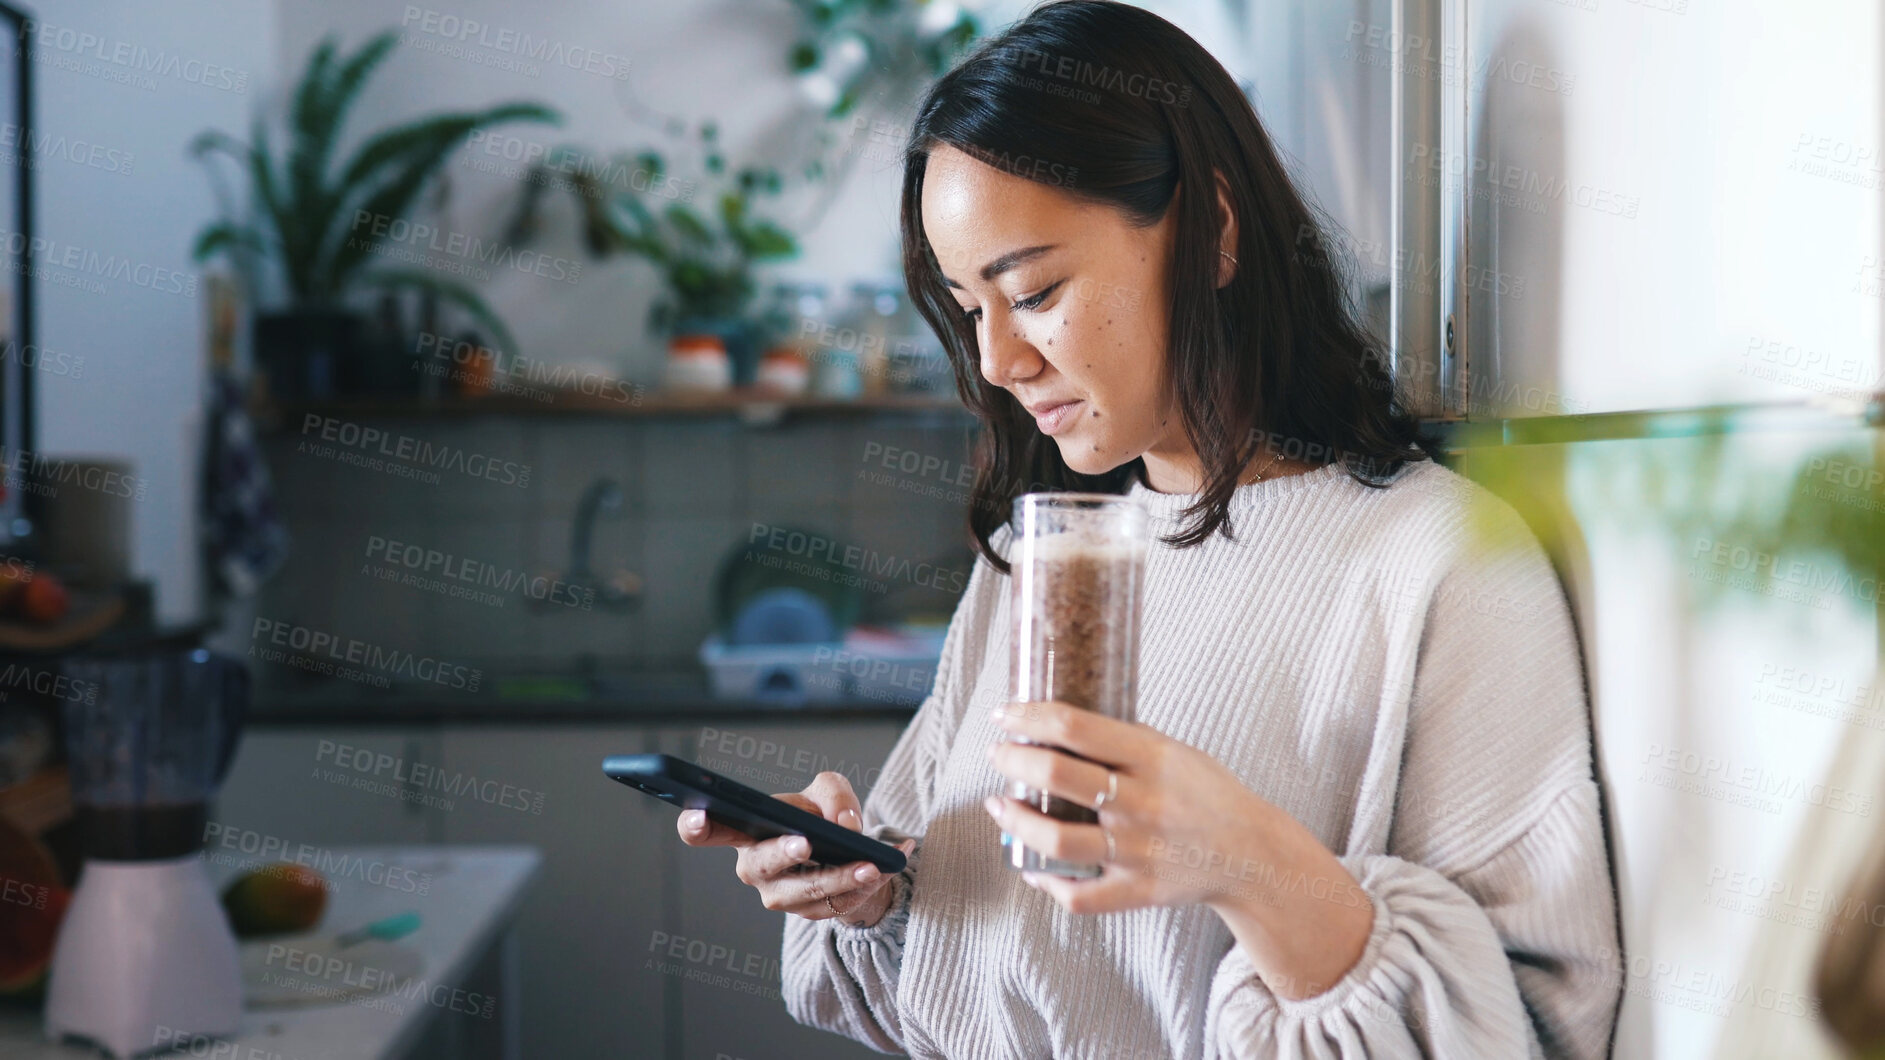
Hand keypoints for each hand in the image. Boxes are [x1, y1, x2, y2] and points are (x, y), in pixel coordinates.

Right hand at [675, 770, 915, 927]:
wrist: (850, 851)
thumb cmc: (823, 816)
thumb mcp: (830, 791)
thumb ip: (835, 795)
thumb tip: (845, 823)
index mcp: (746, 831)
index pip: (707, 831)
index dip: (694, 825)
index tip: (698, 815)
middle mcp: (755, 867)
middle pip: (762, 865)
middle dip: (784, 854)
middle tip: (806, 843)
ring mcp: (779, 896)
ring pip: (806, 891)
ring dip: (840, 877)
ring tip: (870, 865)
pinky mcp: (809, 914)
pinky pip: (835, 904)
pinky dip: (864, 887)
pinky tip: (885, 871)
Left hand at [981, 699, 1283, 912]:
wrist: (1252, 852)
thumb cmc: (1205, 792)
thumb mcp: (1172, 750)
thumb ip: (1121, 741)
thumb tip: (1054, 724)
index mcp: (1152, 758)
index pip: (1075, 727)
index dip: (1028, 716)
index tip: (1003, 715)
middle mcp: (1142, 803)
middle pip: (1057, 775)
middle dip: (1013, 759)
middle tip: (998, 753)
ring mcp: (1138, 851)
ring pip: (1056, 840)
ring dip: (1015, 820)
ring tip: (999, 804)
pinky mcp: (1139, 891)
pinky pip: (1078, 895)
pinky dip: (1046, 881)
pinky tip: (1031, 865)